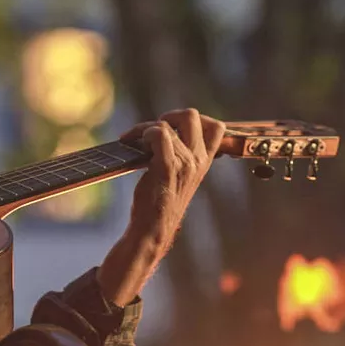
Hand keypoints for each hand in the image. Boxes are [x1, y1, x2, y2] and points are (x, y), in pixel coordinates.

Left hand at [96, 108, 225, 304]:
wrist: (152, 230)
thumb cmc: (160, 203)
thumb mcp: (179, 177)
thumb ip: (181, 156)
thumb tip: (166, 132)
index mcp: (204, 162)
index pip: (217, 127)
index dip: (194, 119)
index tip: (172, 128)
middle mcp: (198, 161)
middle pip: (192, 116)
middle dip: (169, 115)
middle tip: (152, 130)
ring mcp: (184, 164)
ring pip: (165, 126)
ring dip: (143, 128)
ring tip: (132, 141)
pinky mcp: (166, 167)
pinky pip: (158, 135)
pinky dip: (141, 132)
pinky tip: (128, 142)